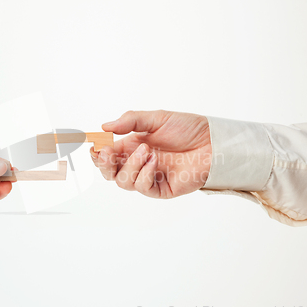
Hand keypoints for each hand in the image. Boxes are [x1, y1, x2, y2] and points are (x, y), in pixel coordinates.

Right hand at [91, 110, 211, 198]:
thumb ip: (131, 121)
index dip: (97, 151)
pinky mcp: (161, 188)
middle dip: (103, 164)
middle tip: (106, 152)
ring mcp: (148, 177)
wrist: (213, 143)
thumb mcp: (157, 118)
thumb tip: (105, 126)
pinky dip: (145, 174)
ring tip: (147, 151)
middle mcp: (137, 163)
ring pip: (123, 181)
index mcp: (132, 146)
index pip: (107, 154)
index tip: (94, 144)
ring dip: (130, 165)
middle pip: (109, 172)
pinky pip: (143, 187)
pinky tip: (155, 162)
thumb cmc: (188, 129)